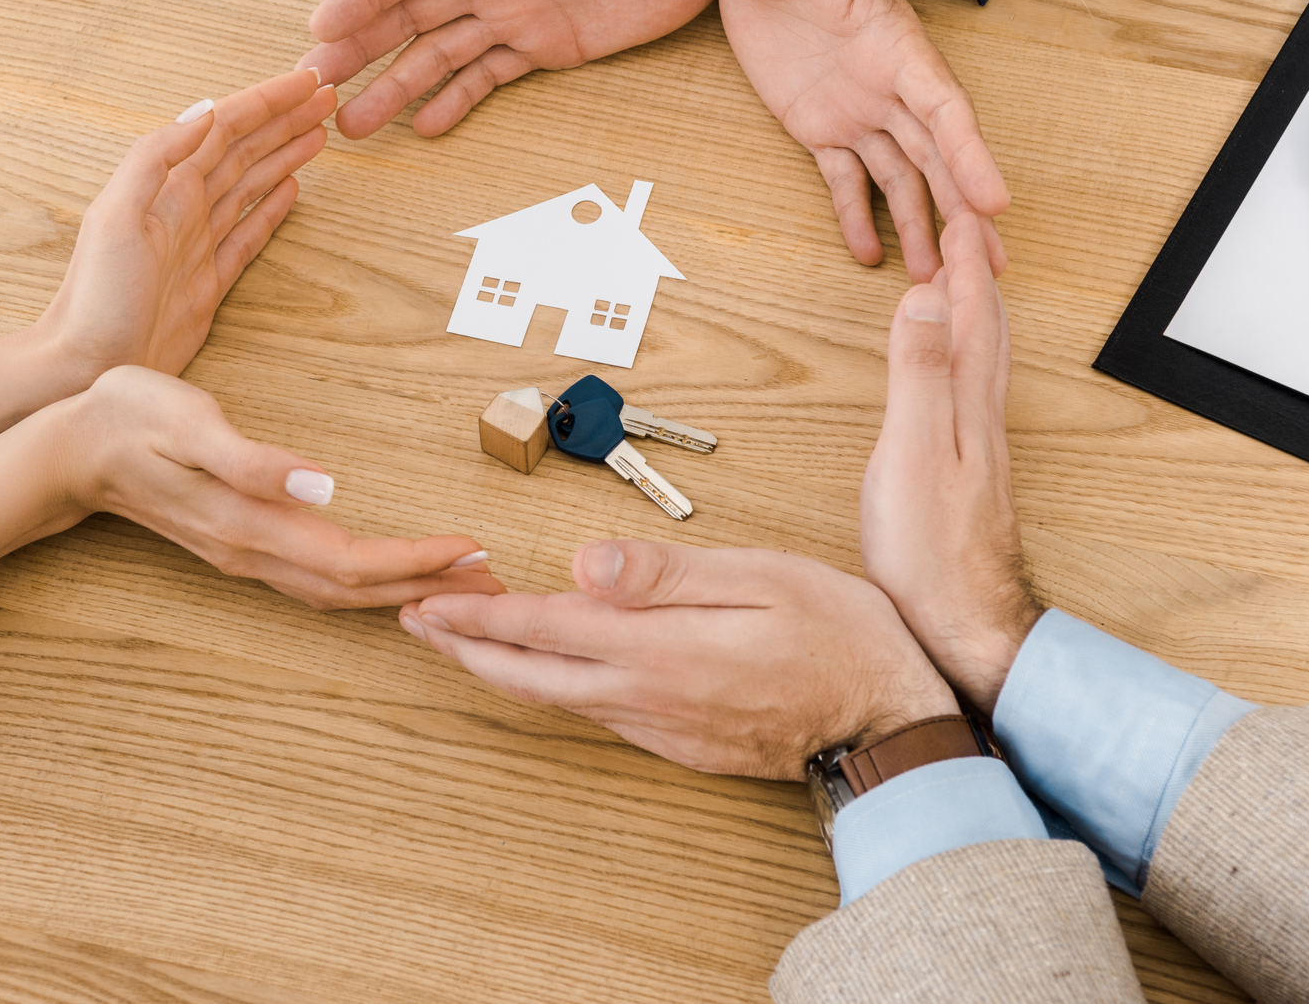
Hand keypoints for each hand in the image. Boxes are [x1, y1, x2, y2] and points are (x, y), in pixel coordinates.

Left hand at [34, 68, 335, 381]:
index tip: (309, 81)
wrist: (85, 363)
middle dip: (285, 120)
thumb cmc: (95, 296)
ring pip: (252, 184)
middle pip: (246, 149)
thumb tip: (204, 112)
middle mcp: (185, 208)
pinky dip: (271, 207)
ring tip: (318, 134)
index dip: (269, 102)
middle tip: (327, 97)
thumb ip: (154, 158)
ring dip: (284, 154)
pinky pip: (249, 233)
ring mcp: (199, 244)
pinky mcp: (210, 282)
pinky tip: (291, 188)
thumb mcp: (116, 216)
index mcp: (166, 187)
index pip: (226, 128)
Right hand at [67, 366, 506, 609]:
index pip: (351, 560)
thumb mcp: (190, 421)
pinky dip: (364, 583)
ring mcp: (246, 554)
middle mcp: (253, 553)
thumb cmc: (127, 419)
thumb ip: (254, 459)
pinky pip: (317, 579)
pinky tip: (388, 574)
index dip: (415, 560)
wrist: (68, 447)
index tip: (471, 549)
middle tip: (493, 581)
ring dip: (401, 588)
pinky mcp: (242, 542)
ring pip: (338, 590)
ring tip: (459, 579)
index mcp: (250, 526)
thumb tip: (322, 482)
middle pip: (356, 588)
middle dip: (427, 586)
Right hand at [300, 0, 756, 137]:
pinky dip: (456, 102)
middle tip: (316, 83)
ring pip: (439, 55)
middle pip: (408, 16)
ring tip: (353, 124)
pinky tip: (424, 129)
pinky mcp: (546, 47)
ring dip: (397, 87)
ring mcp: (515, 14)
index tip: (321, 25)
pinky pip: (489, 78)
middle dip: (360, 49)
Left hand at [397, 539, 955, 780]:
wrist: (891, 723)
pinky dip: (552, 686)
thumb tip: (583, 565)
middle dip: (464, 648)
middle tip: (416, 623)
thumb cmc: (839, 635)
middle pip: (529, 676)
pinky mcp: (680, 743)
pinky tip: (548, 670)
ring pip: (557, 699)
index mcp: (658, 649)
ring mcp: (661, 727)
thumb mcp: (760, 578)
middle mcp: (646, 697)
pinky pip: (596, 714)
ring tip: (464, 639)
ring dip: (503, 668)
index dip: (477, 615)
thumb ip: (666, 573)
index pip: (543, 628)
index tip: (427, 601)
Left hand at [720, 0, 1009, 281]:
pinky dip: (855, 215)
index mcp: (899, 47)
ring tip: (932, 278)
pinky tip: (868, 255)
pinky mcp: (819, 124)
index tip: (995, 204)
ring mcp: (857, 109)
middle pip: (936, 158)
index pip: (946, 111)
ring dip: (918, 225)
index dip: (972, 157)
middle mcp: (888, 86)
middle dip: (962, 211)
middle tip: (989, 266)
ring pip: (898, 177)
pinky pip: (842, 178)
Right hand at [859, 215, 1040, 714]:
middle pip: (988, 331)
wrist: (963, 626)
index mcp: (968, 405)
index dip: (962, 265)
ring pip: (983, 361)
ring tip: (966, 286)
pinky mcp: (966, 473)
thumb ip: (918, 375)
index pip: (970, 317)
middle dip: (978, 277)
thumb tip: (927, 300)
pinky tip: (953, 372)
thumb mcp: (912, 454)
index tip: (959, 215)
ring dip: (976, 315)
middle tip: (969, 232)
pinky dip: (964, 358)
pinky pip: (970, 390)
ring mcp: (978, 447)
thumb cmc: (931, 553)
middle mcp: (981, 419)